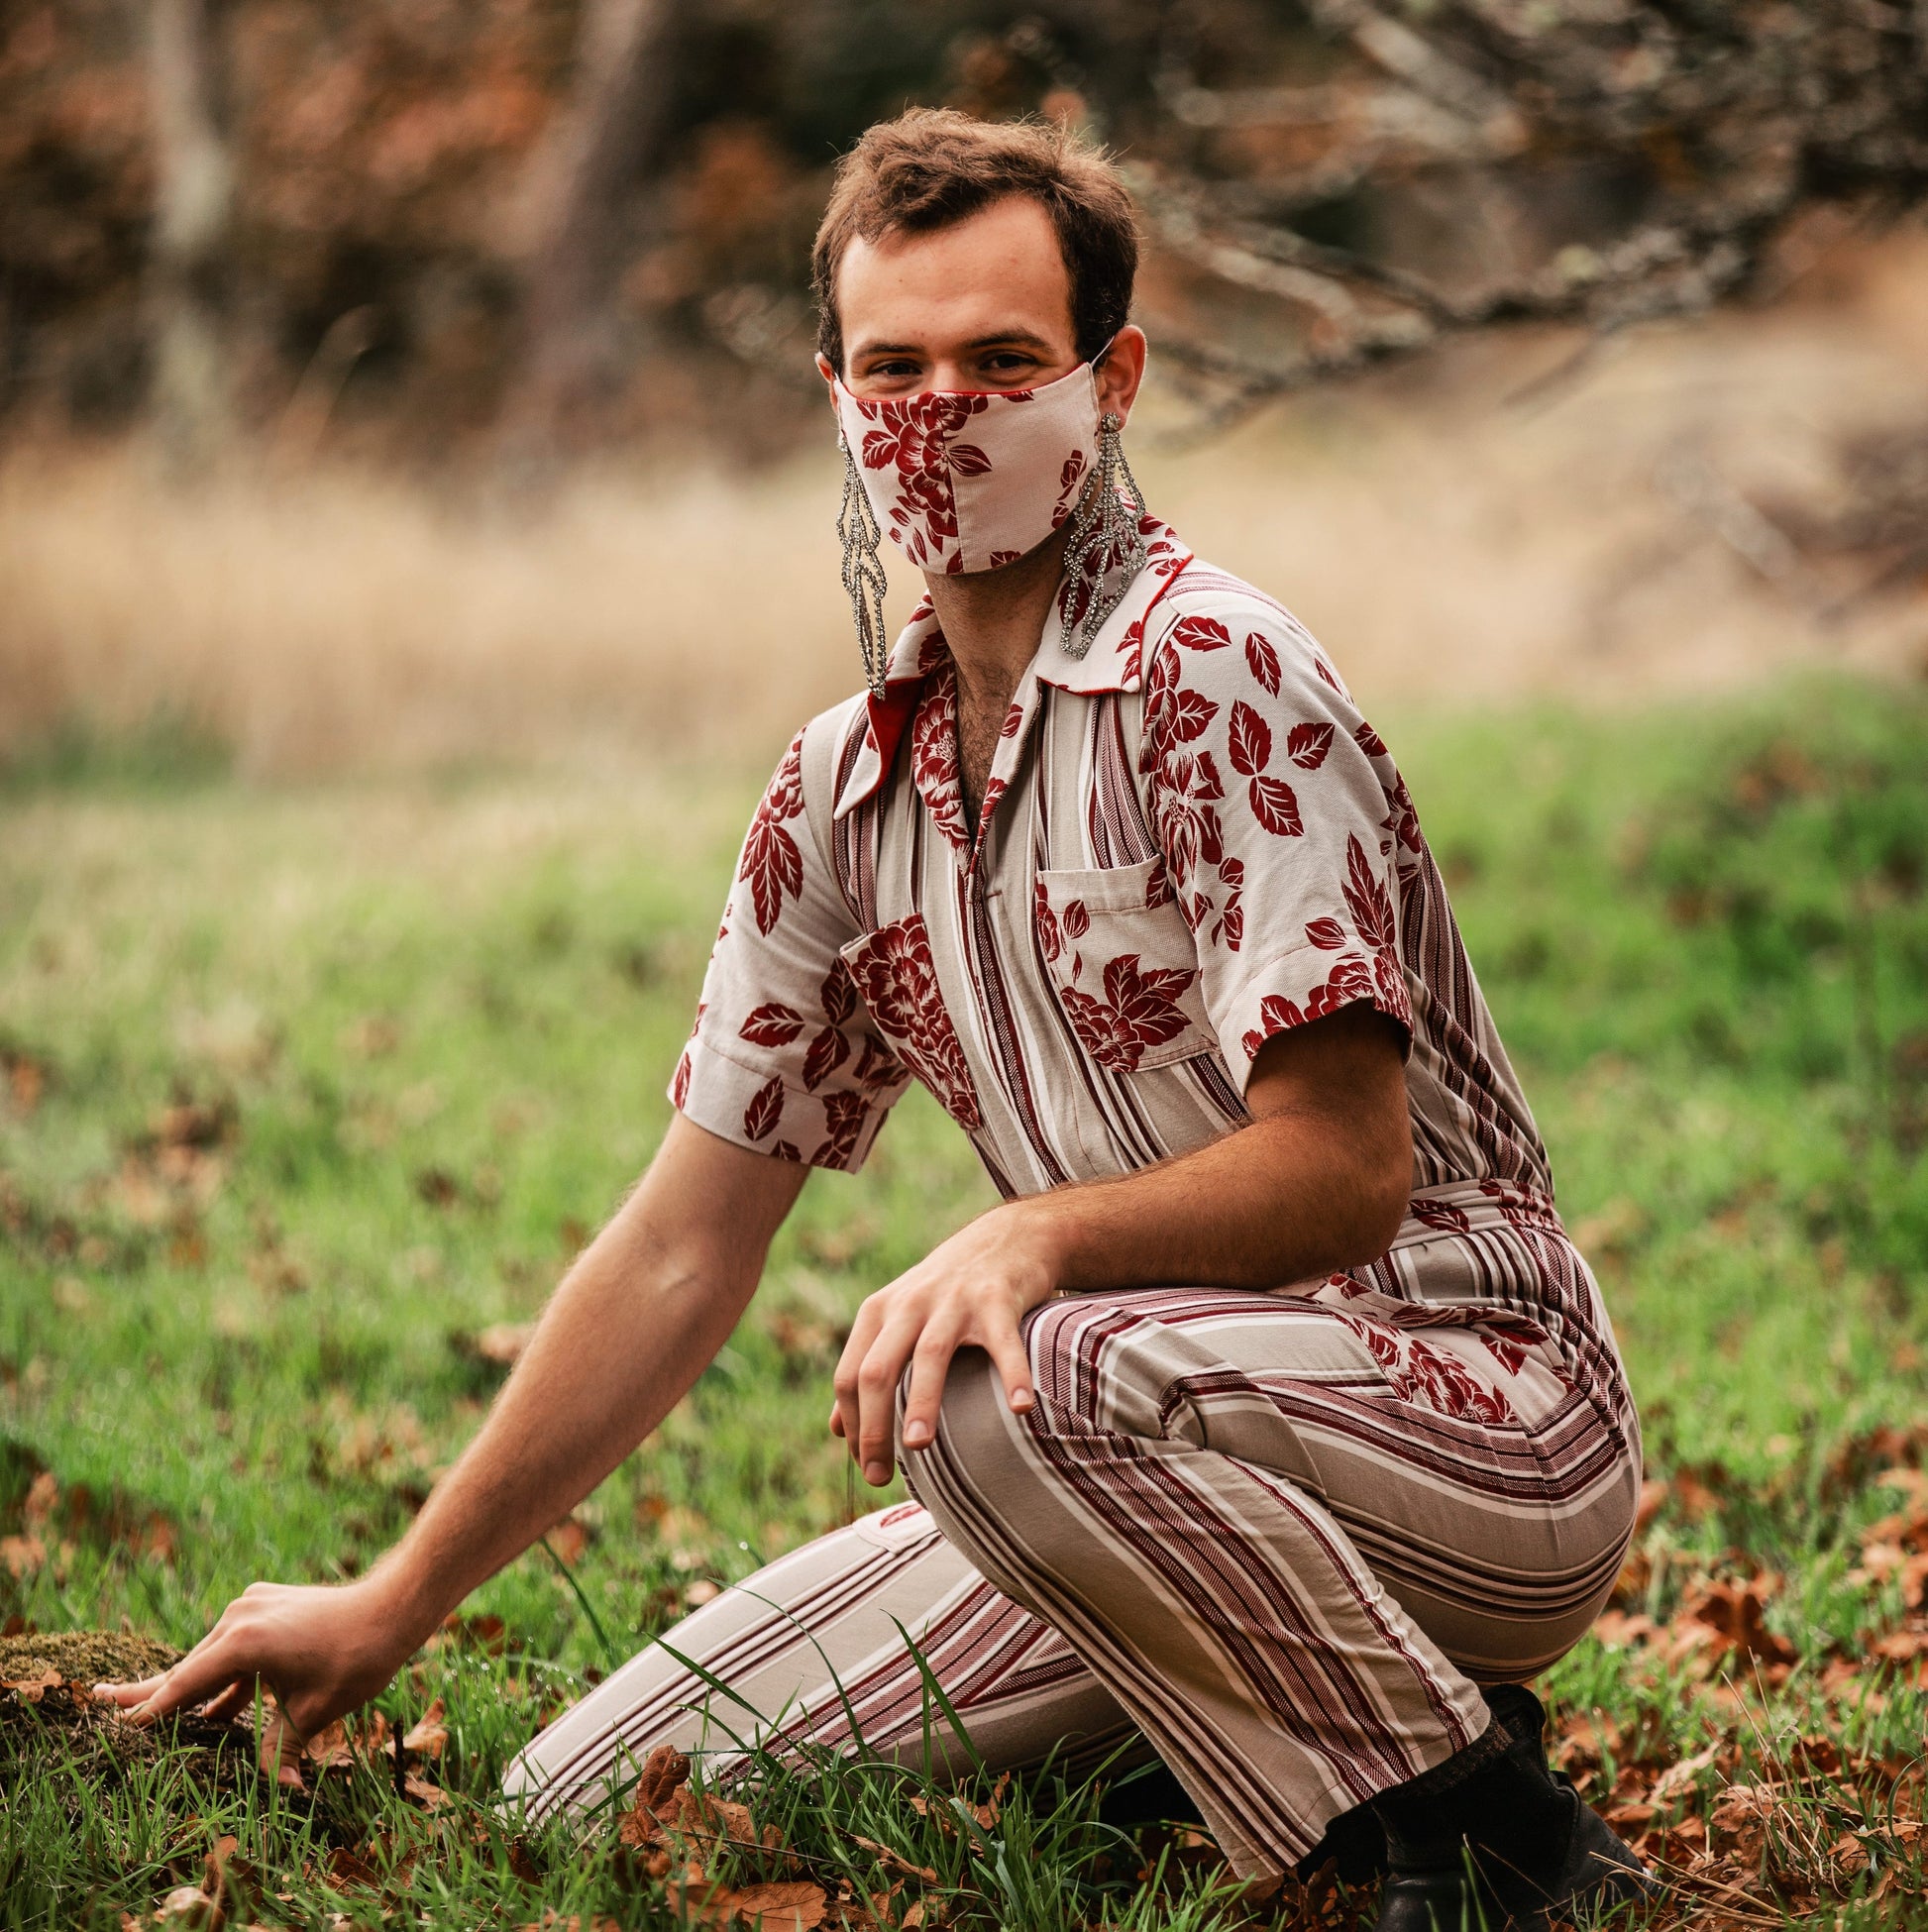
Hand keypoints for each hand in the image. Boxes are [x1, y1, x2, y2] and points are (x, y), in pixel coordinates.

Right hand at [93, 1576, 417, 1783]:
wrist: (394, 1605)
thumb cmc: (356, 1658)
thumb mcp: (313, 1712)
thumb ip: (281, 1751)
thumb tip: (282, 1792)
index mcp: (243, 1642)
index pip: (184, 1685)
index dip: (151, 1710)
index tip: (115, 1727)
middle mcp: (240, 1616)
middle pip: (189, 1666)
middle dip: (150, 1691)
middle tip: (97, 1697)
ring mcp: (253, 1605)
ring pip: (212, 1656)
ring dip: (190, 1686)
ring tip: (147, 1709)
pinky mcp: (267, 1604)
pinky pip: (234, 1646)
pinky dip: (223, 1674)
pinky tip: (210, 1709)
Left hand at [831, 1201, 1059, 1487]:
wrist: (1007, 1237)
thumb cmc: (947, 1292)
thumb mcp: (897, 1319)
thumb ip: (866, 1368)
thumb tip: (835, 1430)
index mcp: (879, 1312)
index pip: (850, 1376)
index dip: (852, 1426)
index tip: (867, 1467)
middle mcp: (910, 1304)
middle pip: (877, 1369)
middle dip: (872, 1426)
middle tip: (879, 1477)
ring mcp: (954, 1300)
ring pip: (929, 1354)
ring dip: (920, 1401)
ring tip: (918, 1445)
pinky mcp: (998, 1299)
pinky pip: (1004, 1343)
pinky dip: (1013, 1375)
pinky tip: (1021, 1409)